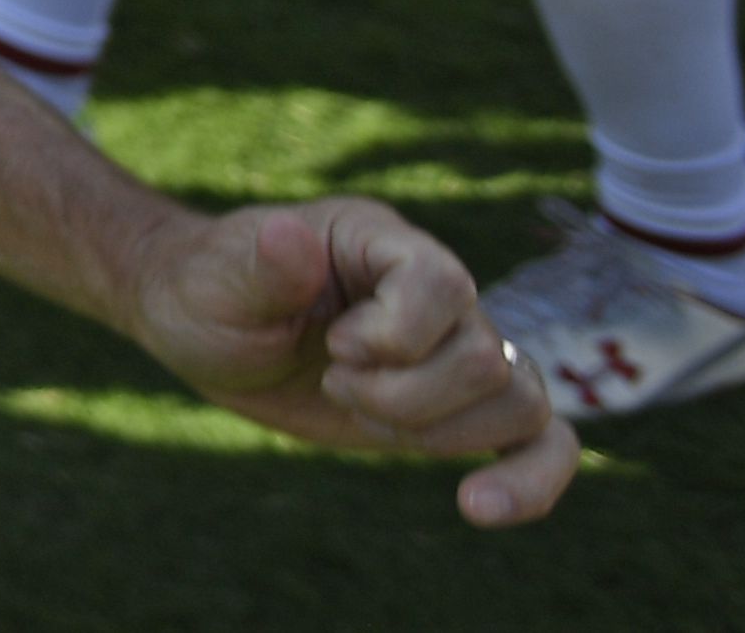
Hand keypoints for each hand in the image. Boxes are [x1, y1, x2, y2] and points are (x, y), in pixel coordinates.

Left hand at [125, 202, 579, 525]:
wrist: (201, 326)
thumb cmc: (206, 288)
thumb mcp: (217, 278)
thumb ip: (262, 266)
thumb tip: (293, 237)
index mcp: (381, 241)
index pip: (443, 284)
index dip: (395, 335)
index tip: (331, 347)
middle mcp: (433, 291)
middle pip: (485, 357)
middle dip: (404, 395)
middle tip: (332, 382)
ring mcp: (451, 350)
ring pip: (521, 401)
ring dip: (438, 432)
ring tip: (360, 411)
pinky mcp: (454, 409)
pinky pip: (543, 442)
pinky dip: (531, 479)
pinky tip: (480, 507)